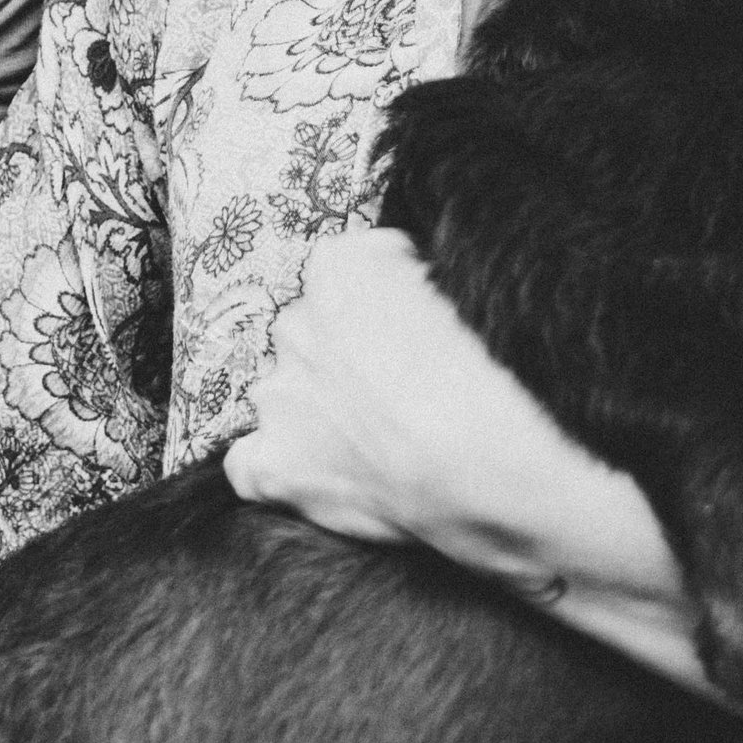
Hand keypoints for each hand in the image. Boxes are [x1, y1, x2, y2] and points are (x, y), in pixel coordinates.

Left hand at [226, 229, 696, 652]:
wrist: (486, 465)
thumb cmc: (494, 377)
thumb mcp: (467, 292)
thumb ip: (420, 288)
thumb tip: (417, 304)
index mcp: (340, 266)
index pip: (357, 269)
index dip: (393, 304)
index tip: (425, 333)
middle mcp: (296, 322)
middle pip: (314, 328)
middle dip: (347, 354)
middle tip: (402, 390)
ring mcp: (278, 395)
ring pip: (283, 390)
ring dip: (315, 407)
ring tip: (373, 439)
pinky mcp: (275, 464)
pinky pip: (249, 464)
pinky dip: (275, 466)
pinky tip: (313, 475)